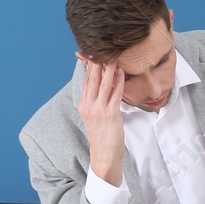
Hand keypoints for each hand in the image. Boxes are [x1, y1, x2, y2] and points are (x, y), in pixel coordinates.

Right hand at [75, 52, 124, 185]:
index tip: (93, 52)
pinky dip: (118, 81)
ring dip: (109, 68)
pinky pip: (115, 94)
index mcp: (83, 105)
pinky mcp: (110, 114)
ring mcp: (98, 110)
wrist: (103, 155)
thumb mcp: (93, 116)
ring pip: (104, 84)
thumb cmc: (102, 135)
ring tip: (113, 56)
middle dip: (98, 62)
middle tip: (103, 48)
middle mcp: (88, 105)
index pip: (86, 80)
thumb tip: (100, 87)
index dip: (90, 65)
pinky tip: (121, 73)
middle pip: (93, 79)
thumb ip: (95, 101)